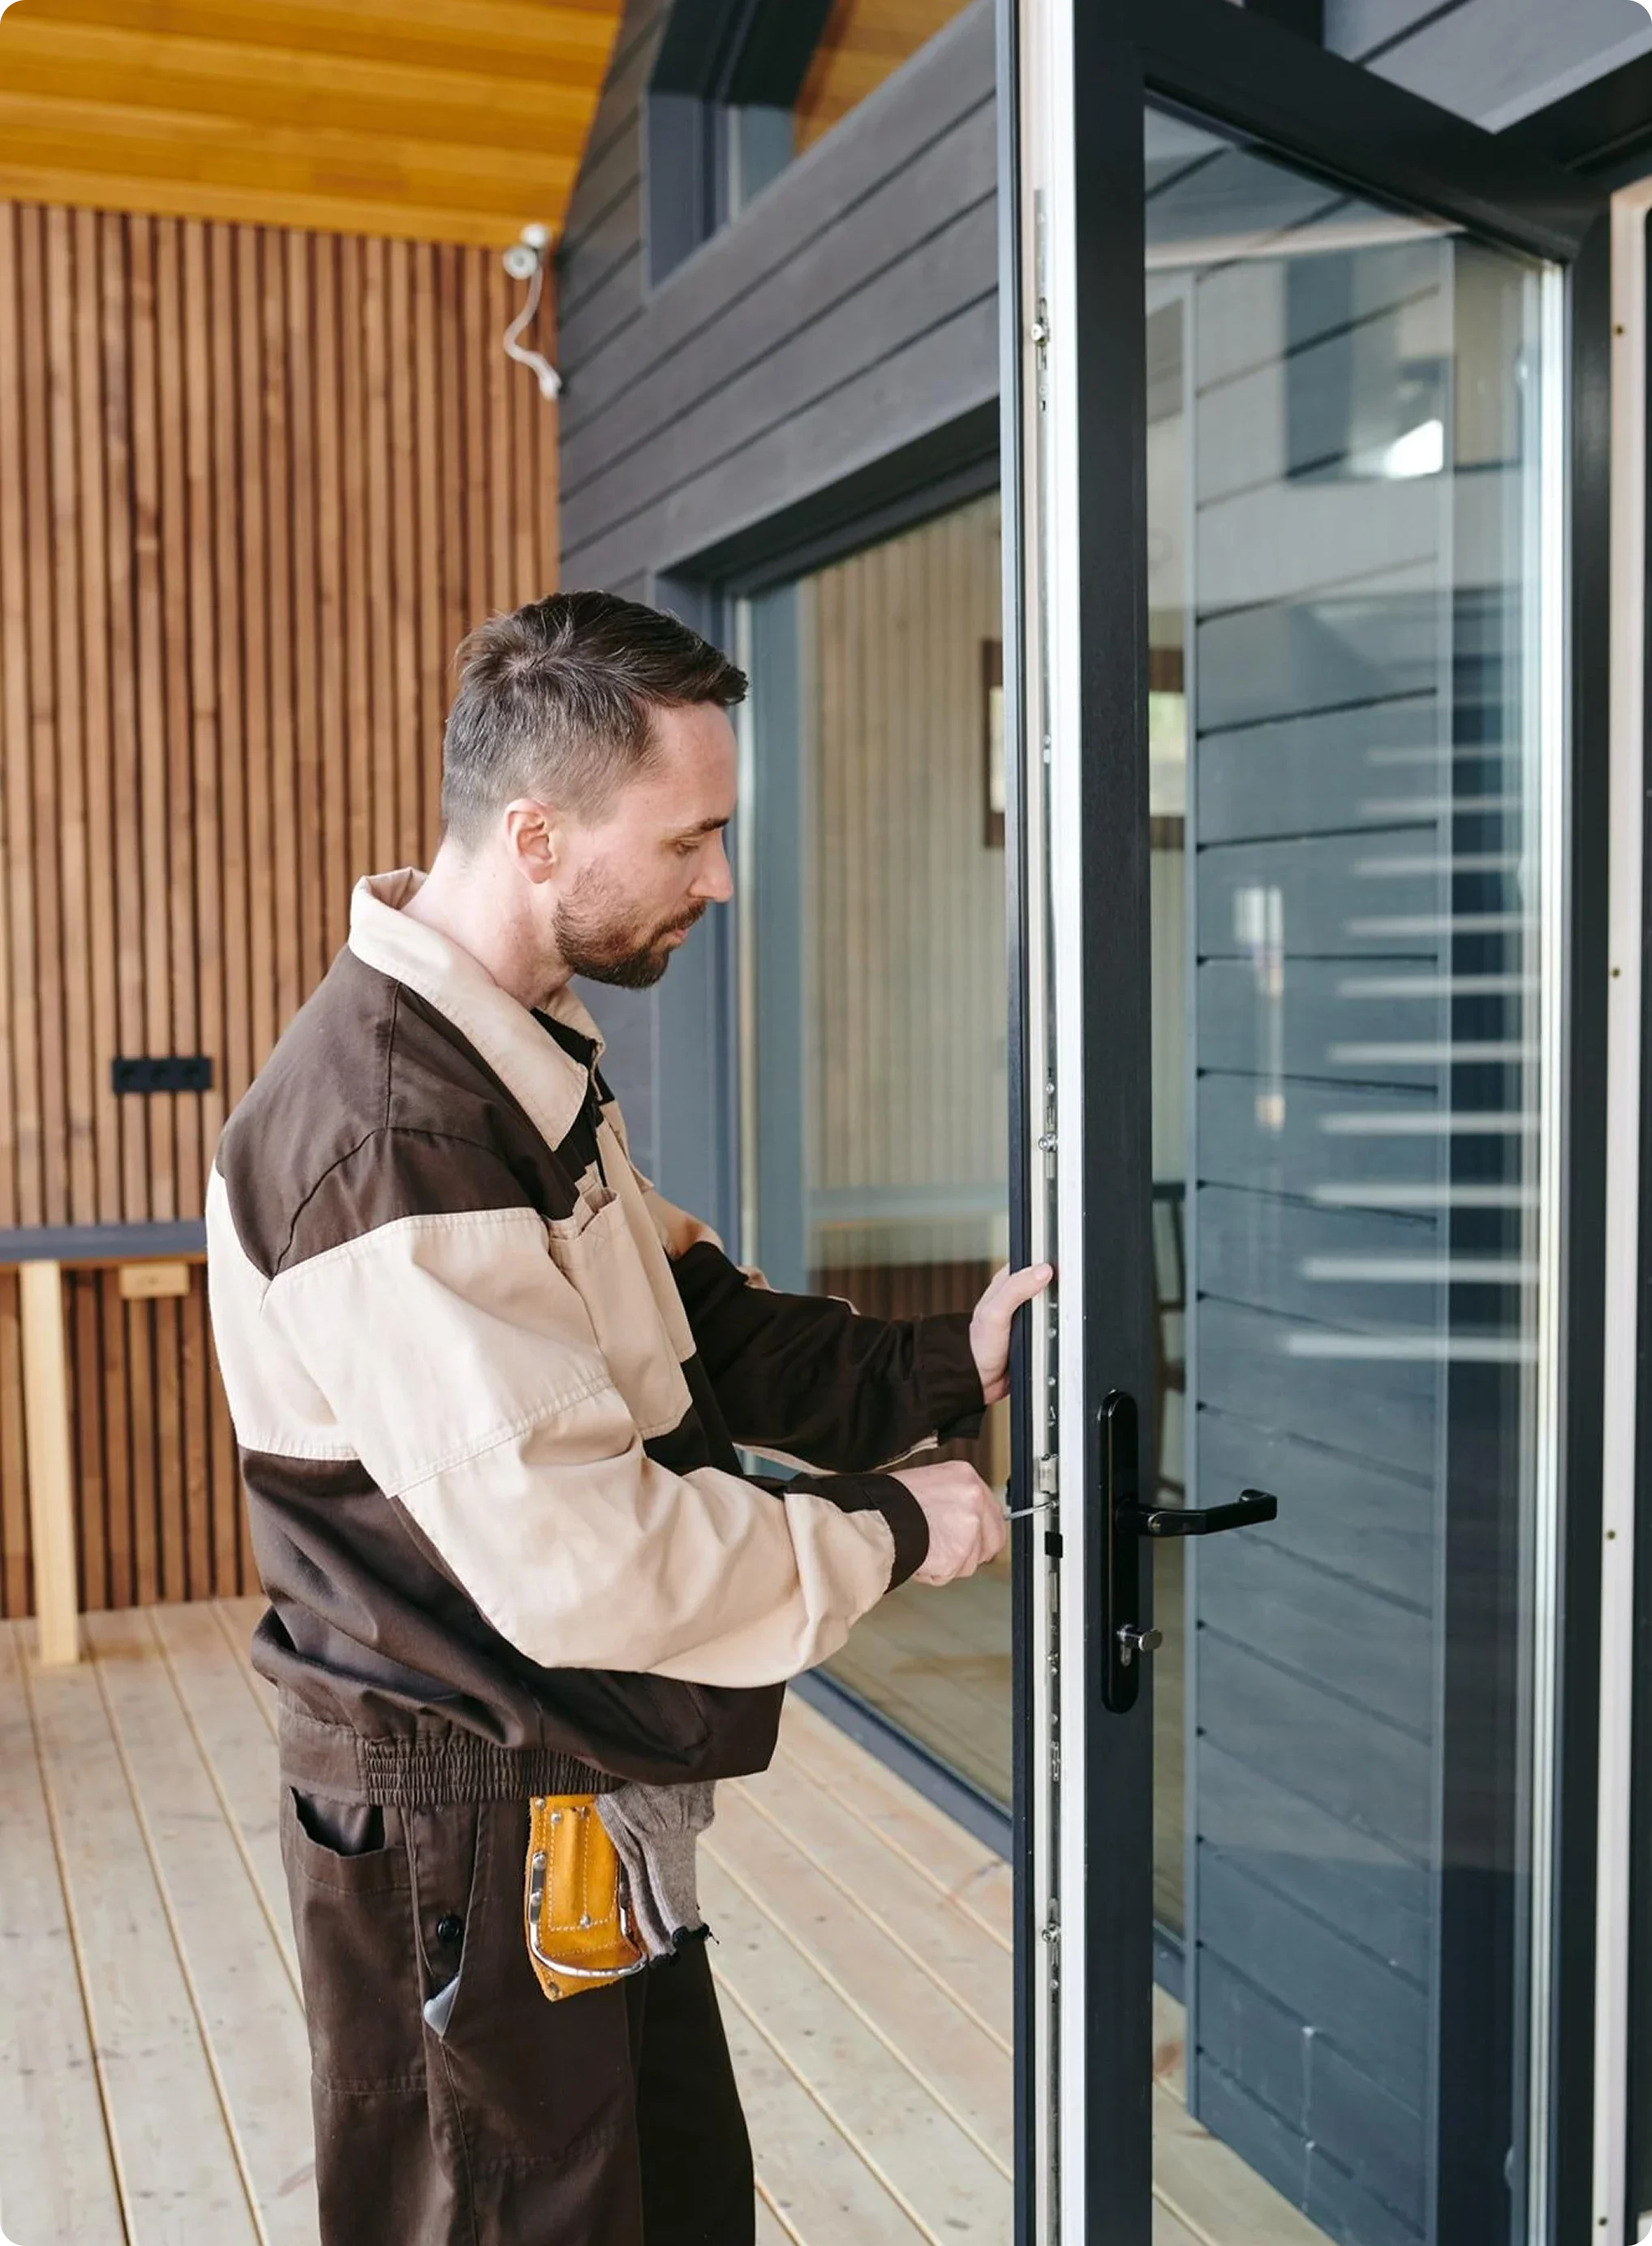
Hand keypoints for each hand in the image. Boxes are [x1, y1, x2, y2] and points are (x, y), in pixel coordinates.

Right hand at [893, 1462, 1006, 1585]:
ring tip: (924, 1547)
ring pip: (969, 1562)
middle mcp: (974, 1500)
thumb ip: (954, 1500)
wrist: (876, 1516)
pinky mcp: (957, 1555)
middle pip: (993, 1541)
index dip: (982, 1532)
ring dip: (948, 1564)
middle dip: (973, 1553)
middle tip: (951, 1553)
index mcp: (967, 1478)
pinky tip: (919, 1556)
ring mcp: (969, 1528)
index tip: (974, 1539)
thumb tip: (963, 1519)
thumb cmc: (892, 1500)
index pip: (993, 1513)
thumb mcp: (930, 1483)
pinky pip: (949, 1575)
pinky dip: (933, 1573)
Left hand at [969, 1262, 1053, 1404]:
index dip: (1050, 1264)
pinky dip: (1058, 1331)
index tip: (1064, 1271)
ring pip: (1054, 1307)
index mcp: (1006, 1283)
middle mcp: (1017, 1296)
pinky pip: (1054, 1327)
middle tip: (1064, 1301)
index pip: (1034, 1263)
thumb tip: (1042, 1271)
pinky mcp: (1035, 1333)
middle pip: (1049, 1285)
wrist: (981, 1380)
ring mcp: (1028, 1315)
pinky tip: (1058, 1335)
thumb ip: (1016, 1289)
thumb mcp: (995, 1313)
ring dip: (1060, 1314)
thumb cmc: (979, 1347)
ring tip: (1061, 1320)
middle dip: (1059, 1292)